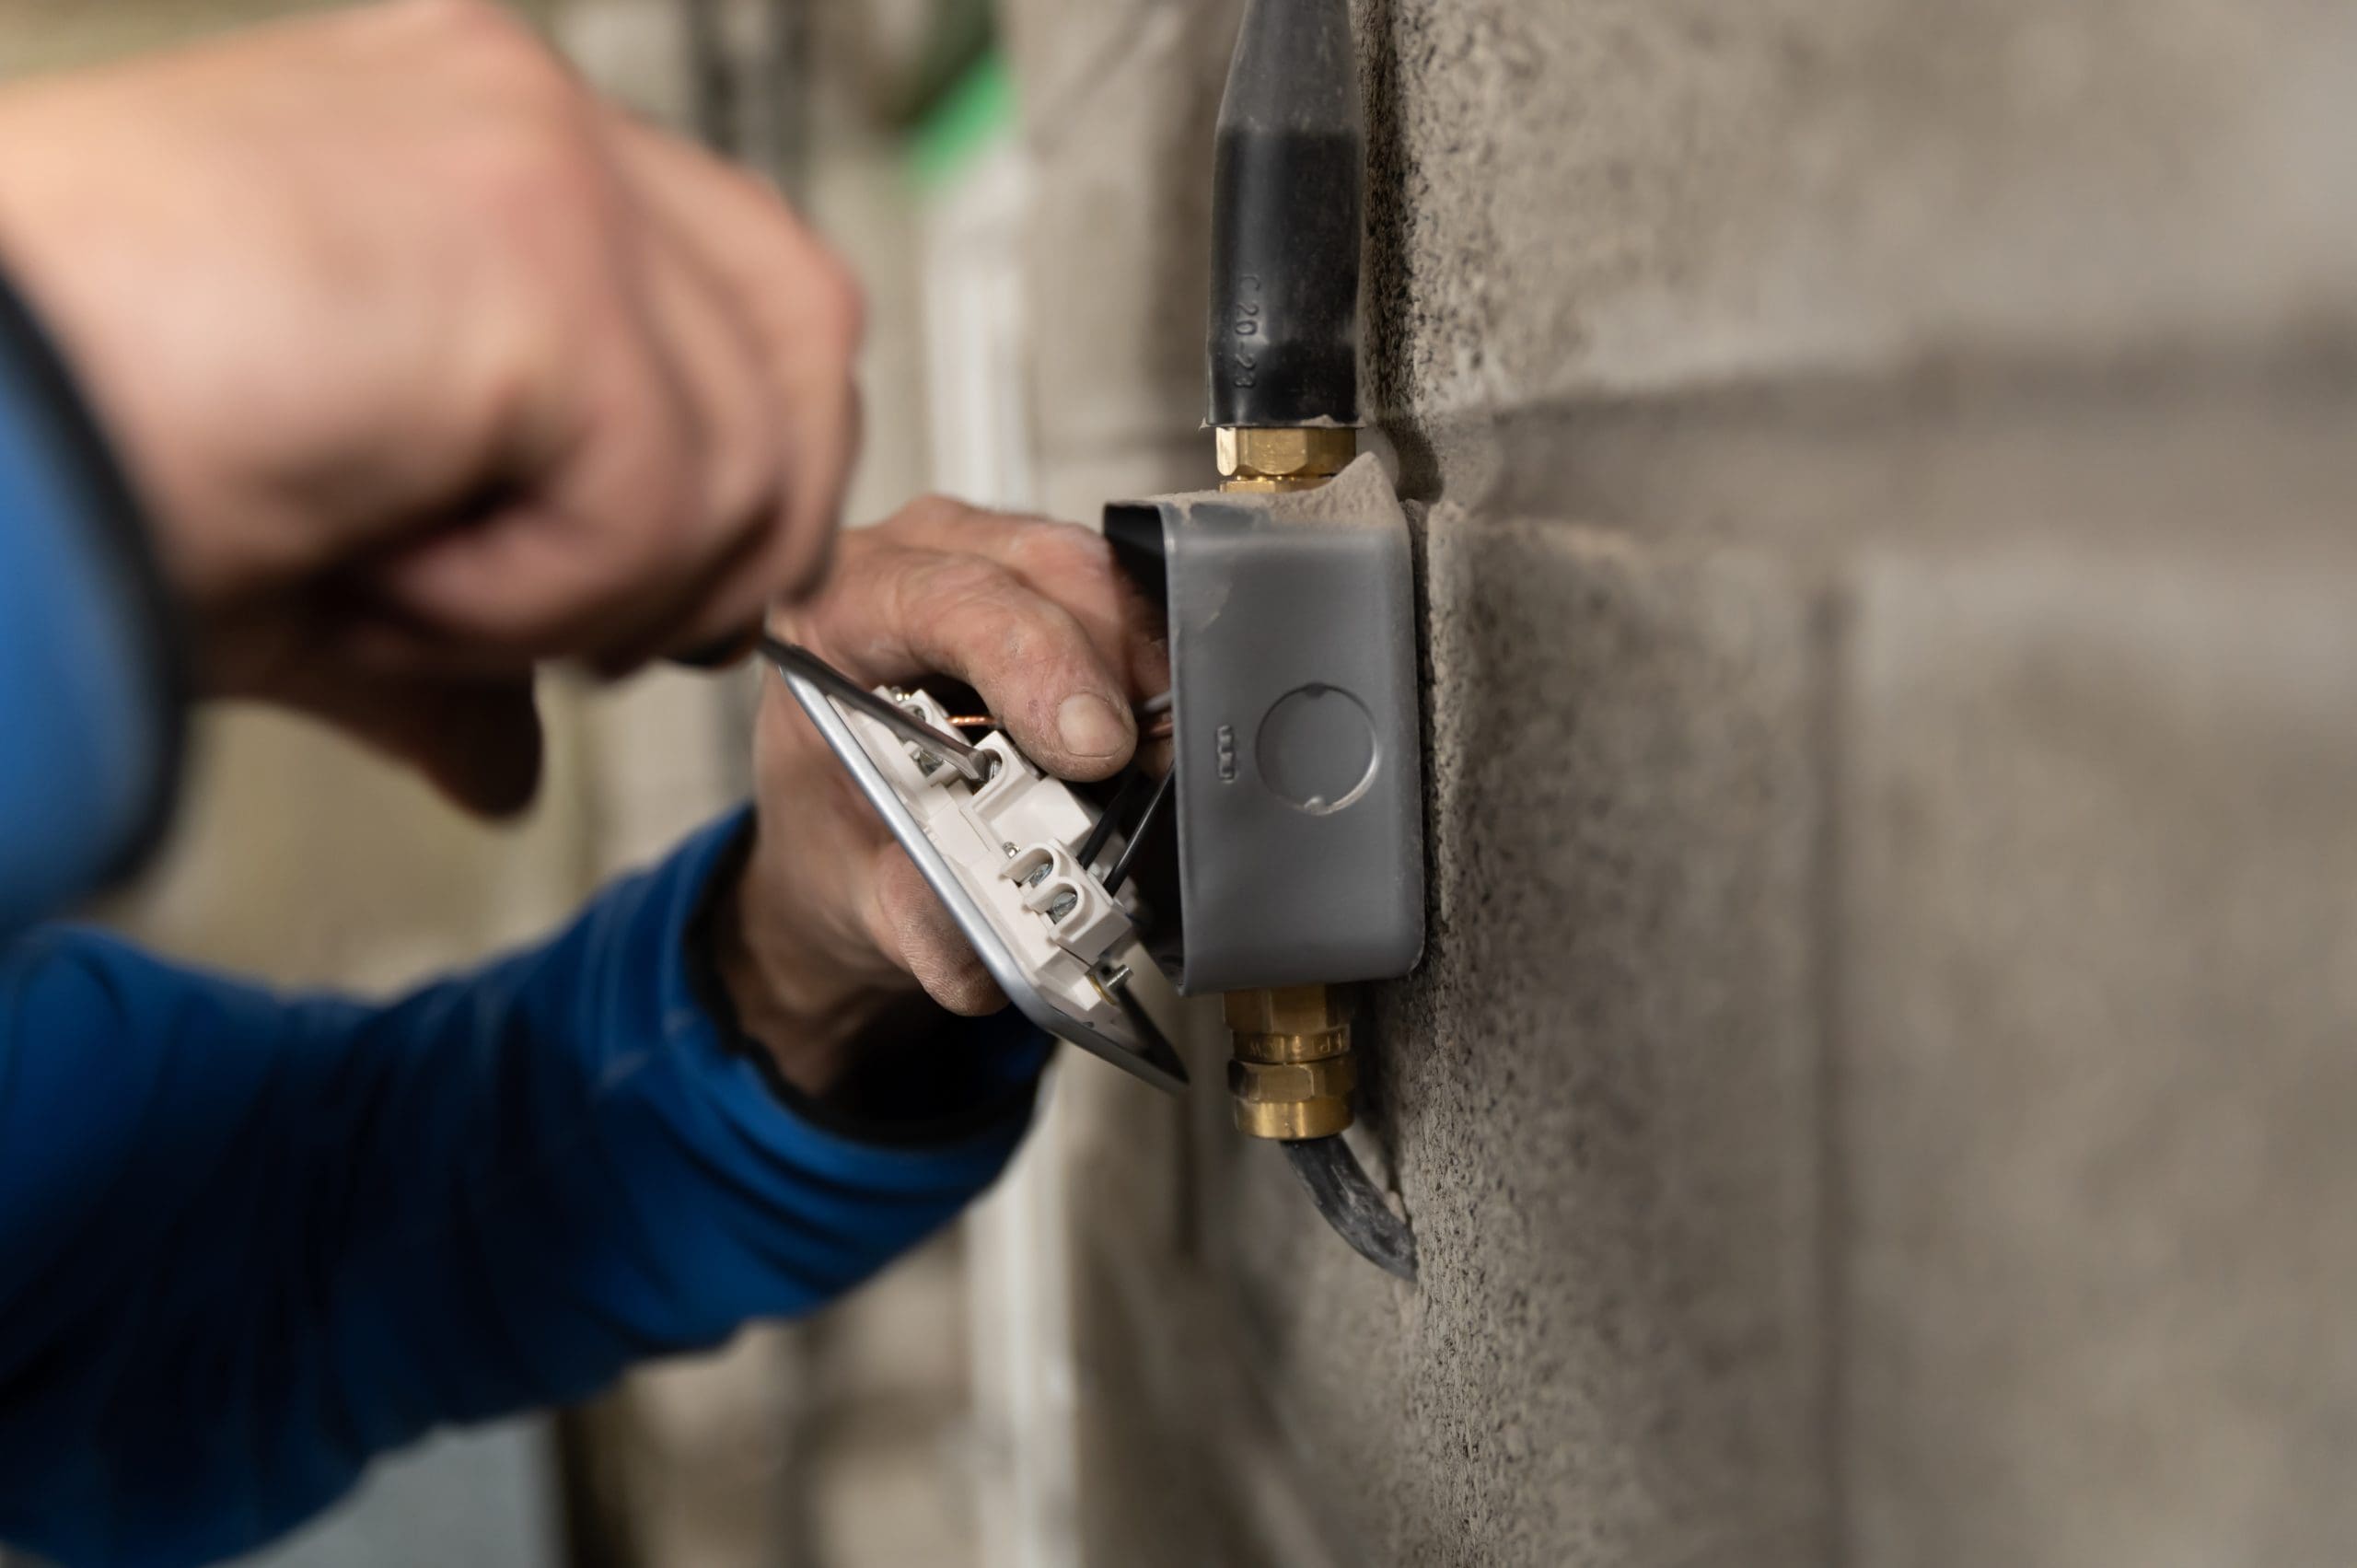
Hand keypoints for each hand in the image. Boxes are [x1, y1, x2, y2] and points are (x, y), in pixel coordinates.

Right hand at [0, 0, 861, 813]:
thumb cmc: (82, 469)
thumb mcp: (327, 566)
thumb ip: (459, 650)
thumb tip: (506, 768)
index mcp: (487, 148)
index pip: (751, 297)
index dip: (739, 473)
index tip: (634, 602)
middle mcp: (527, 114)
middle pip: (809, 339)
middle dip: (733, 537)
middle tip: (583, 637)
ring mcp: (540, 161)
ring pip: (751, 448)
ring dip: (593, 596)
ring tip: (412, 597)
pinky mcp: (534, 247)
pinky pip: (659, 498)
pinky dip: (532, 601)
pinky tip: (388, 581)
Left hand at [712, 497, 1168, 1096]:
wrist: (846, 843)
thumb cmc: (840, 839)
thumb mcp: (856, 899)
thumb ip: (914, 926)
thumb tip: (985, 945)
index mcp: (831, 617)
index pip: (945, 600)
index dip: (1033, 662)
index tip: (1090, 748)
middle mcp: (908, 562)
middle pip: (1043, 574)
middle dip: (1113, 669)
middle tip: (1153, 765)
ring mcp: (984, 556)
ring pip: (1097, 573)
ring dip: (1143, 667)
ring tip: (1156, 760)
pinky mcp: (1048, 579)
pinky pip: (1122, 594)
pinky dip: (1149, 664)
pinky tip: (1151, 728)